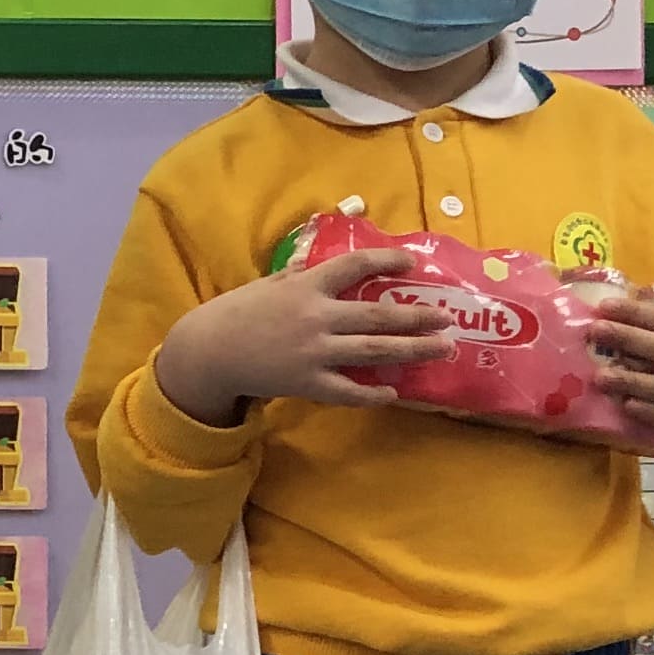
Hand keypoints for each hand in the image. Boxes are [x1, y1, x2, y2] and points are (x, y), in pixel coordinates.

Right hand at [156, 248, 456, 424]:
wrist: (208, 353)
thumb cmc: (235, 314)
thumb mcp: (266, 285)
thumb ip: (296, 275)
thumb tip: (315, 260)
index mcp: (306, 286)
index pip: (355, 265)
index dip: (386, 261)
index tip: (411, 264)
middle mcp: (316, 316)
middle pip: (379, 314)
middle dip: (418, 315)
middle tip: (446, 317)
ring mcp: (314, 351)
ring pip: (375, 350)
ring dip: (413, 349)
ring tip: (442, 348)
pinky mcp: (307, 382)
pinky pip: (348, 391)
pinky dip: (373, 394)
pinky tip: (393, 393)